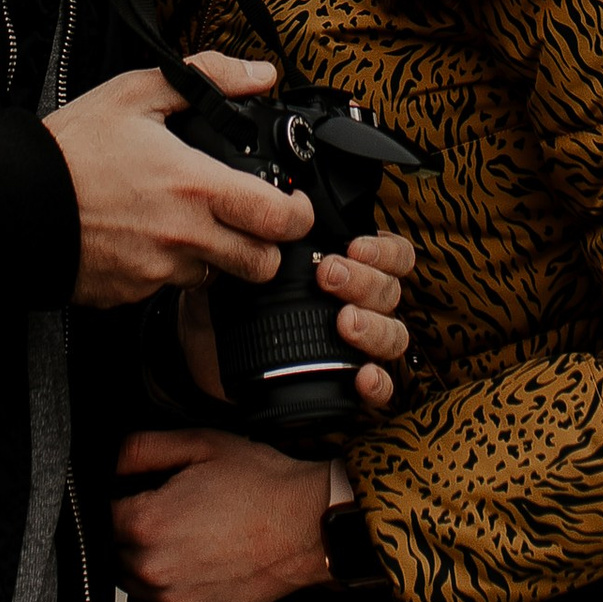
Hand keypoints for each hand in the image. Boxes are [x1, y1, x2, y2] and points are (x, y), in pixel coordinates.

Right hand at [49, 55, 310, 308]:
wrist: (13, 200)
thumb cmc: (72, 148)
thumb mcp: (137, 92)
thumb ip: (208, 78)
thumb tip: (259, 75)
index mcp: (196, 187)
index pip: (280, 220)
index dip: (299, 214)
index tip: (293, 203)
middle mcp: (184, 237)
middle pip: (261, 265)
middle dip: (268, 246)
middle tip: (255, 223)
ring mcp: (157, 273)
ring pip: (215, 280)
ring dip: (218, 259)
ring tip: (195, 226)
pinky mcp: (129, 295)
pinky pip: (168, 290)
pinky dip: (171, 271)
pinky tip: (151, 240)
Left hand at [113, 426, 330, 601]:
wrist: (306, 526)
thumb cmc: (258, 483)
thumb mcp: (199, 444)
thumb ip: (140, 448)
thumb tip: (108, 461)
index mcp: (145, 521)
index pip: (103, 511)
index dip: (123, 496)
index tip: (146, 491)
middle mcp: (150, 566)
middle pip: (112, 548)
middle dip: (132, 528)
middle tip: (170, 512)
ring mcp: (170, 599)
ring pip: (126, 581)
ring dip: (140, 562)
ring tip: (179, 540)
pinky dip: (152, 596)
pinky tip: (179, 571)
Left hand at [175, 227, 415, 409]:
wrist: (208, 351)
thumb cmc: (232, 299)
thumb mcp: (242, 263)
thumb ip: (254, 238)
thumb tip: (264, 214)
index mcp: (348, 269)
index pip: (393, 255)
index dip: (384, 250)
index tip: (354, 247)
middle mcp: (360, 305)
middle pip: (390, 291)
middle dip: (365, 281)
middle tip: (329, 275)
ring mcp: (357, 345)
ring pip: (394, 334)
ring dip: (375, 326)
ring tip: (345, 322)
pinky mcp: (346, 382)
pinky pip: (382, 386)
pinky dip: (378, 383)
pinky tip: (363, 376)